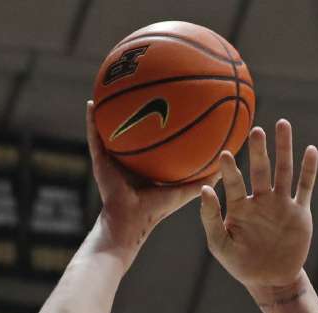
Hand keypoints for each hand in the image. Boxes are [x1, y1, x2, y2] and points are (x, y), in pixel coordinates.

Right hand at [86, 101, 211, 253]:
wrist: (130, 221)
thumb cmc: (157, 210)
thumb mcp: (184, 191)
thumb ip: (203, 179)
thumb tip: (226, 164)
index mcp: (148, 166)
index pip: (155, 141)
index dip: (161, 124)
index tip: (171, 104)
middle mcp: (129, 160)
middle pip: (133, 130)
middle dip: (137, 109)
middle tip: (144, 88)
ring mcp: (113, 159)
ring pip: (110, 129)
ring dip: (110, 110)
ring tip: (112, 87)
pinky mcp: (100, 160)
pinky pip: (94, 136)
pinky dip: (91, 120)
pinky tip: (91, 103)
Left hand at [198, 119, 317, 291]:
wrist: (271, 279)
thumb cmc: (241, 263)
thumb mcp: (220, 245)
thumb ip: (210, 218)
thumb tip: (203, 189)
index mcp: (239, 206)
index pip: (234, 182)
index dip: (230, 169)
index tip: (224, 154)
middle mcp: (261, 200)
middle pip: (261, 169)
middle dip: (259, 149)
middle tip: (256, 129)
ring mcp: (281, 204)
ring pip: (284, 171)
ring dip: (284, 148)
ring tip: (283, 124)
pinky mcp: (300, 212)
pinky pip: (305, 187)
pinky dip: (309, 169)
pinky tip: (310, 150)